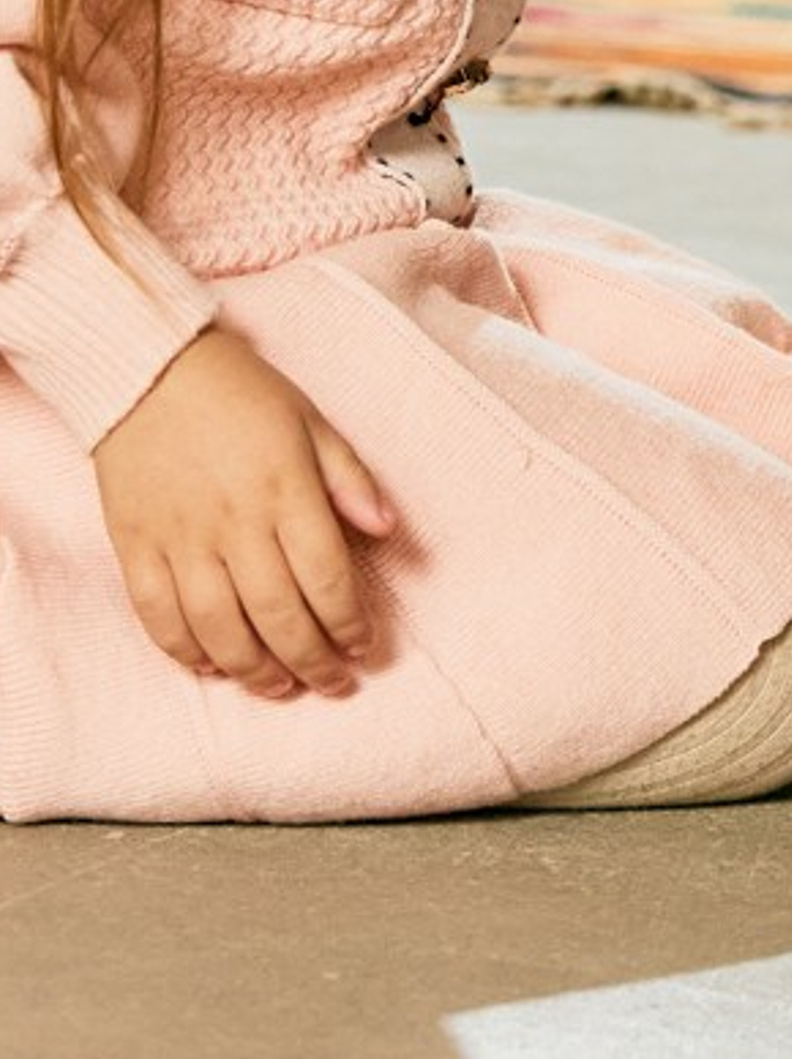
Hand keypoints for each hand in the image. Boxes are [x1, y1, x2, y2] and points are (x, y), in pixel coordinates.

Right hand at [92, 327, 394, 699]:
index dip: (348, 621)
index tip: (363, 644)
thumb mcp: (310, 420)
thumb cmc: (239, 394)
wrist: (146, 371)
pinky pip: (158, 617)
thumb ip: (350, 478)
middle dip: (312, 661)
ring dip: (255, 671)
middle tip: (334, 684)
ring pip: (219, 629)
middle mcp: (233, 522)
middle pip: (278, 615)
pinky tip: (213, 667)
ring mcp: (179, 539)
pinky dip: (186, 652)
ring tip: (281, 688)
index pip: (326, 576)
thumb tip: (389, 529)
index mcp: (285, 489)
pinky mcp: (135, 547)